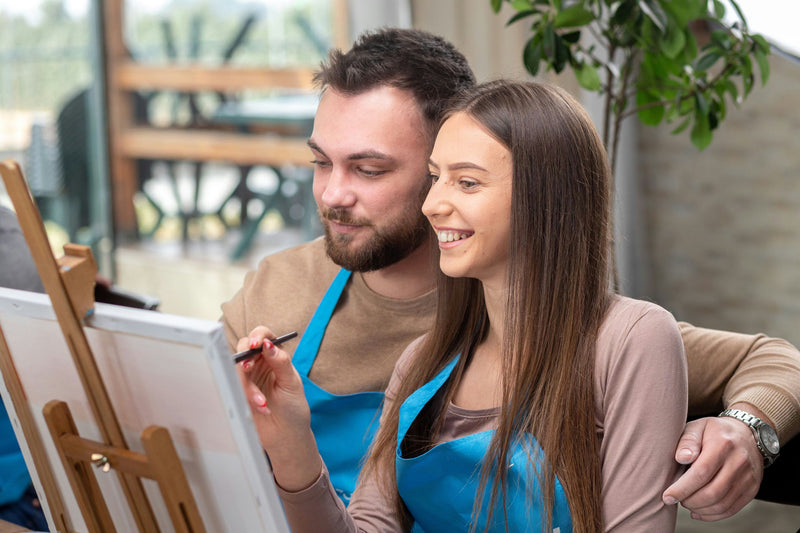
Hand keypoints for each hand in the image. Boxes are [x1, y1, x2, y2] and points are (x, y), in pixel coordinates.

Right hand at [236, 326, 320, 490]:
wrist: (284, 436)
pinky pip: (233, 386)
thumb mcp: (292, 383)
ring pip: (236, 368)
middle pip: (244, 347)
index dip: (258, 336)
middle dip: (244, 356)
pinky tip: (261, 407)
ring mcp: (247, 377)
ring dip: (247, 385)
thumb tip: (269, 344)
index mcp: (276, 356)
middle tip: (248, 367)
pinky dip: (245, 396)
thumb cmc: (293, 409)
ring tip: (262, 402)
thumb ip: (281, 362)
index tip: (256, 344)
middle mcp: (260, 363)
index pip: (264, 336)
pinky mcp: (238, 391)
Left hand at [662, 415, 762, 520]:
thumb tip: (681, 458)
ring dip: (700, 509)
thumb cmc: (715, 431)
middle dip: (690, 501)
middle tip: (676, 499)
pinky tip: (698, 511)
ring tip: (686, 503)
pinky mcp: (752, 489)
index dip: (683, 488)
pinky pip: (732, 509)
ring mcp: (748, 477)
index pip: (701, 472)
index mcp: (723, 444)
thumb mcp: (698, 426)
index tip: (667, 496)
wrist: (748, 434)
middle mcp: (739, 462)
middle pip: (712, 492)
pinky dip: (713, 515)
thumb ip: (687, 441)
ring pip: (722, 504)